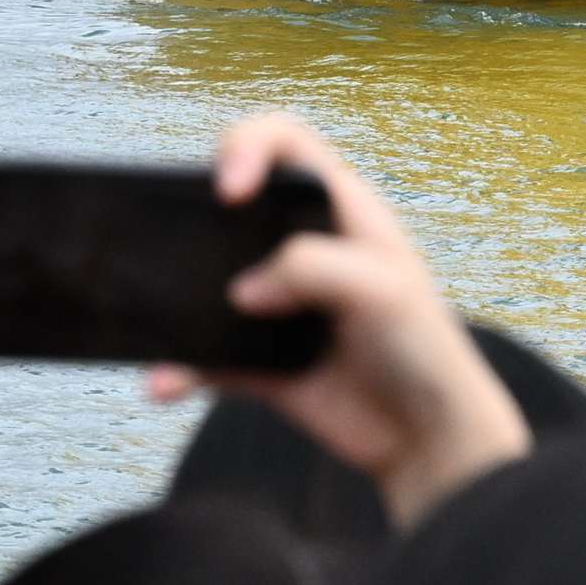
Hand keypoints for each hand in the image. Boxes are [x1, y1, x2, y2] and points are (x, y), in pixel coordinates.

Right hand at [150, 113, 530, 525]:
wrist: (427, 440)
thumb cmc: (424, 350)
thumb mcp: (383, 288)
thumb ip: (311, 268)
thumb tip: (242, 292)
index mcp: (341, 211)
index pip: (286, 144)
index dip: (249, 146)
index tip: (229, 187)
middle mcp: (303, 249)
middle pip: (234, 208)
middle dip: (196, 214)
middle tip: (178, 242)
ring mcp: (278, 306)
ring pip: (209, 283)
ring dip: (177, 299)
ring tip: (158, 319)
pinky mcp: (262, 362)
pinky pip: (206, 357)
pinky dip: (182, 367)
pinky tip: (165, 382)